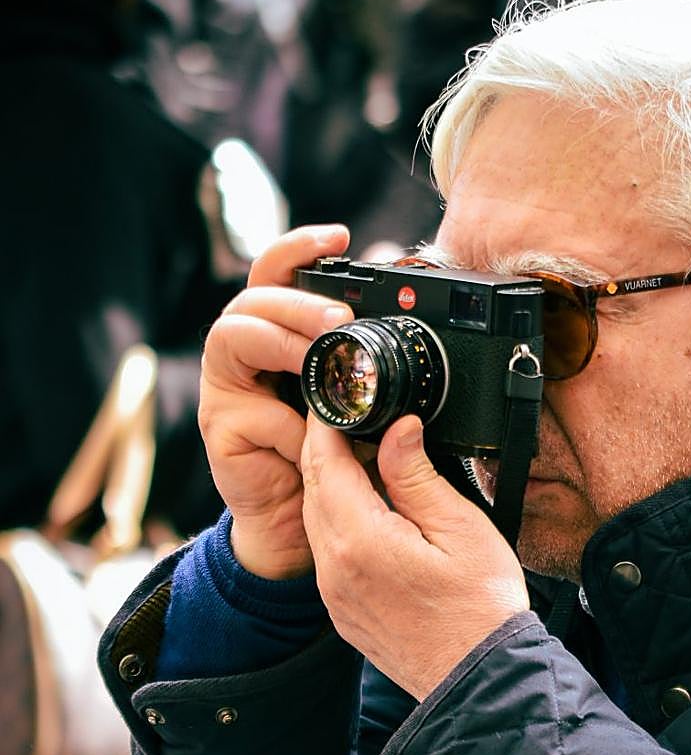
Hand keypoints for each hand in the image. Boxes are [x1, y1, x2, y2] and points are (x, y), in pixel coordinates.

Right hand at [198, 225, 353, 578]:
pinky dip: (285, 420)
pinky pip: (246, 407)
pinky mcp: (219, 426)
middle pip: (256, 298)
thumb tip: (406, 335)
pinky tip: (309, 436)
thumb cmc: (331, 450)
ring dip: (284, 340)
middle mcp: (245, 350)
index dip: (301, 248)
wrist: (302, 518)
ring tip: (325, 358)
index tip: (340, 236)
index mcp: (279, 331)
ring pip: (236, 334)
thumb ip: (368, 366)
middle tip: (341, 319)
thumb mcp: (359, 399)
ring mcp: (227, 386)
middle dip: (299, 301)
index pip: (278, 274)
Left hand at [301, 414, 529, 699]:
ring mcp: (334, 593)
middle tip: (348, 414)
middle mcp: (334, 567)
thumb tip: (396, 427)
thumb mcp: (459, 527)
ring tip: (360, 452)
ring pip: (316, 518)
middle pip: (312, 487)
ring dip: (329, 482)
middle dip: (323, 446)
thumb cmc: (480, 606)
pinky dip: (336, 517)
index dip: (325, 423)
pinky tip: (368, 506)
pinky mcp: (343, 609)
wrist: (477, 678)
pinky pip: (326, 550)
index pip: (324, 462)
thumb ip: (416, 474)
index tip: (337, 395)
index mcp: (361, 539)